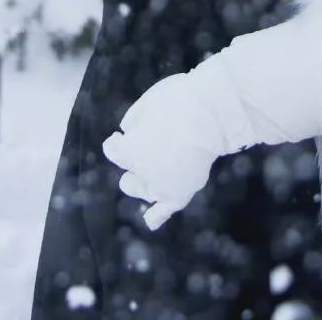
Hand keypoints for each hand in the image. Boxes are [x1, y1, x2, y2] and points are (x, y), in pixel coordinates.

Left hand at [103, 74, 219, 230]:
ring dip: (140, 185)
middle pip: (129, 171)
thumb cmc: (178, 101)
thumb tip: (129, 131)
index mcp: (129, 149)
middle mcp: (142, 172)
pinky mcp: (181, 192)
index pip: (113, 150)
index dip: (115, 142)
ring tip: (138, 179)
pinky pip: (166, 209)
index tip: (117, 137)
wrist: (209, 116)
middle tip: (135, 155)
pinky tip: (151, 220)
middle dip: (129, 164)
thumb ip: (134, 120)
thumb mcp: (147, 101)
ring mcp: (162, 186)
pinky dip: (158, 215)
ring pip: (144, 190)